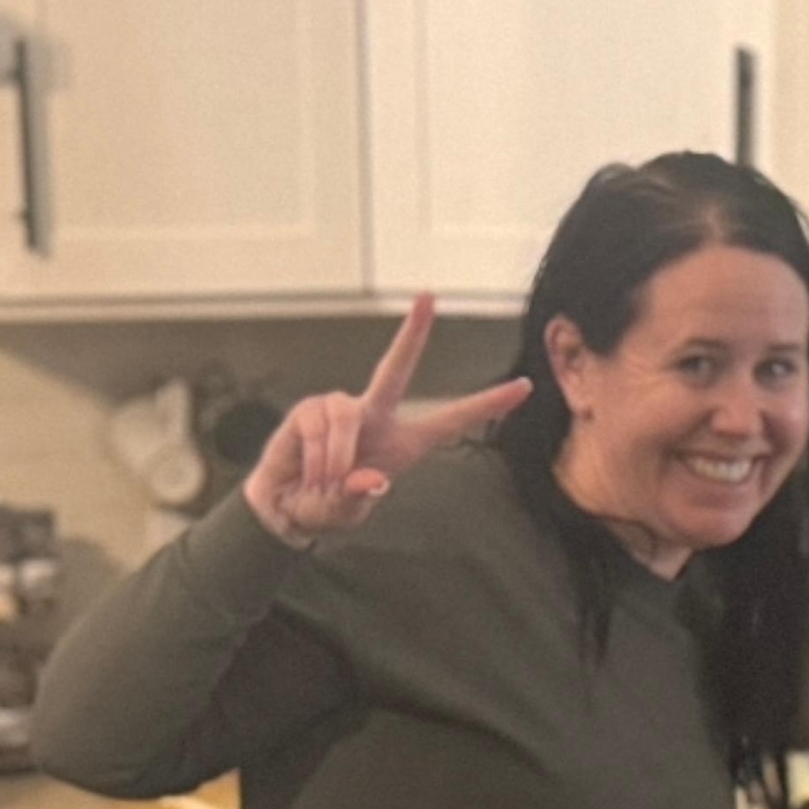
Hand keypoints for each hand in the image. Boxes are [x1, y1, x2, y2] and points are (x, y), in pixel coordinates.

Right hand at [242, 296, 525, 543]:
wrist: (284, 508)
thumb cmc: (325, 506)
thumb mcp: (346, 512)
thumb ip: (359, 497)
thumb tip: (373, 479)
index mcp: (402, 442)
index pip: (451, 421)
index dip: (487, 405)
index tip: (524, 386)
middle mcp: (374, 416)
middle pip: (395, 368)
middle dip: (412, 333)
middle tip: (428, 296)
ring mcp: (341, 408)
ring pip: (347, 415)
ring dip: (336, 457)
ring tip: (324, 484)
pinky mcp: (309, 409)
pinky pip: (319, 425)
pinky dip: (315, 456)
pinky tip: (308, 472)